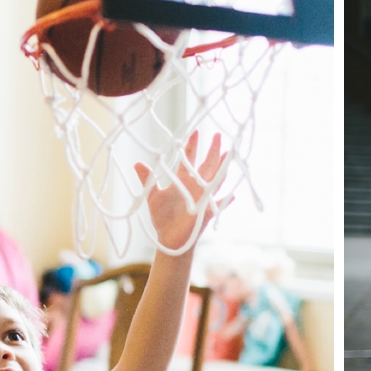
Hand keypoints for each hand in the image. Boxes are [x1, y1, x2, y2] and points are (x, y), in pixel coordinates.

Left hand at [134, 131, 226, 251]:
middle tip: (220, 135)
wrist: (169, 239)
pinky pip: (218, 206)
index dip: (192, 146)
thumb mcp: (152, 196)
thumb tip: (137, 163)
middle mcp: (196, 187)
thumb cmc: (162, 218)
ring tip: (231, 155)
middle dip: (214, 151)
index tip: (196, 132)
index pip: (189, 159)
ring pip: (216, 180)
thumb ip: (148, 180)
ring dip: (223, 169)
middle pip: (208, 165)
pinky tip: (233, 195)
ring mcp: (203, 198)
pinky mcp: (206, 213)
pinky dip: (225, 201)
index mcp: (183, 181)